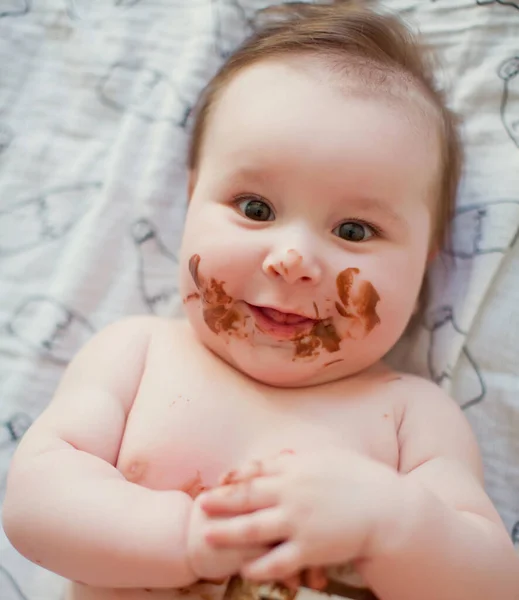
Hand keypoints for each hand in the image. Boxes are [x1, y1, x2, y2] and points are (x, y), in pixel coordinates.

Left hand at [199, 449, 402, 580]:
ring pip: (255, 529)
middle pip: (247, 498)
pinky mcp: (310, 549)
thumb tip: (278, 454)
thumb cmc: (359, 479)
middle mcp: (292, 494)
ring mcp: (299, 522)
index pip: (256, 471)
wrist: (389, 508)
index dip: (234, 477)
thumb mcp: (327, 458)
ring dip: (229, 533)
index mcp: (295, 469)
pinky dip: (260, 567)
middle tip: (200, 504)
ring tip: (207, 535)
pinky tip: (244, 571)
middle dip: (221, 501)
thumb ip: (298, 458)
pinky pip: (278, 561)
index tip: (218, 480)